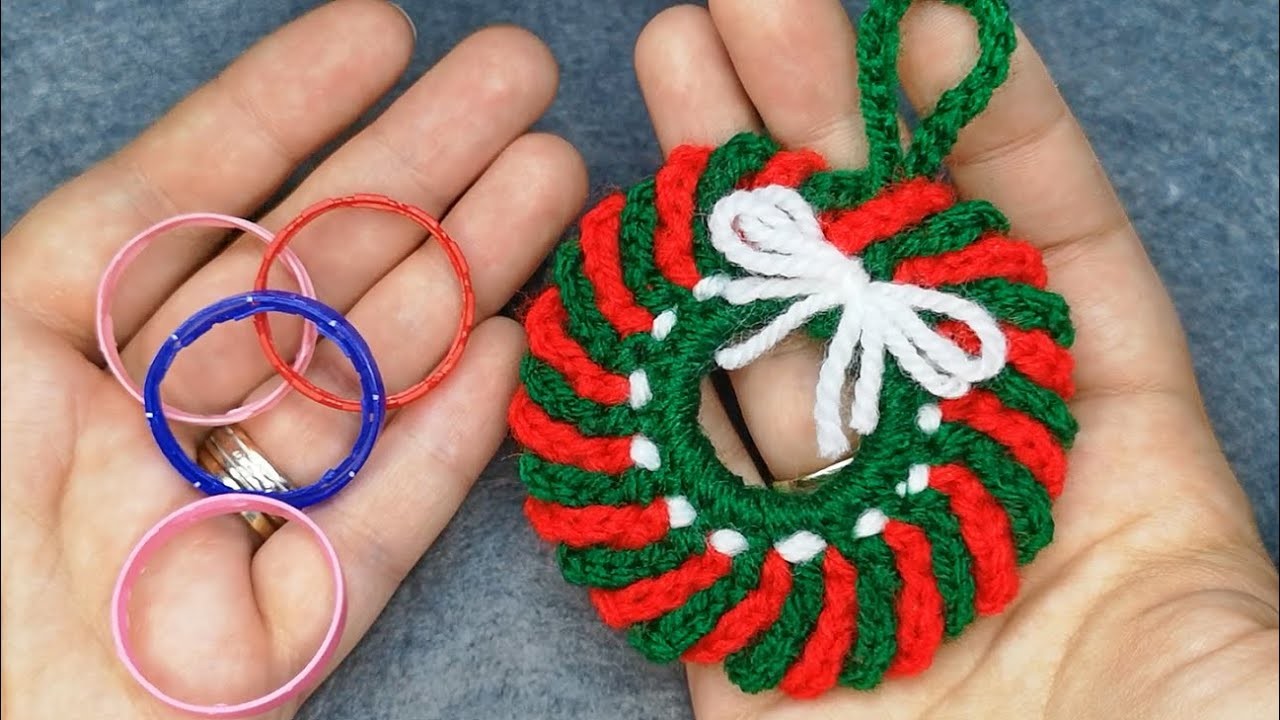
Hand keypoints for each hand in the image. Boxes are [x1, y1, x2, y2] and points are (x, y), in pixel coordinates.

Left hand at [0, 2, 583, 716]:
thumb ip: (67, 264)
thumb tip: (182, 182)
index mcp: (64, 345)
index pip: (194, 198)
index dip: (289, 106)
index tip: (382, 30)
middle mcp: (168, 412)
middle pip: (319, 269)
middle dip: (423, 163)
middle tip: (520, 76)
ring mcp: (242, 510)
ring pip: (376, 374)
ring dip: (466, 271)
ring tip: (554, 176)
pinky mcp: (295, 622)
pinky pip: (385, 521)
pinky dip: (452, 441)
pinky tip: (516, 352)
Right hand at [630, 2, 1277, 717]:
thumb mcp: (1238, 695)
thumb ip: (1240, 621)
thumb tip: (1256, 560)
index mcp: (1116, 478)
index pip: (1054, 262)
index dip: (992, 137)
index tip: (927, 25)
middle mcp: (964, 488)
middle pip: (886, 280)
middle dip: (822, 133)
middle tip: (752, 7)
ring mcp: (844, 546)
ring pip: (769, 356)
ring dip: (719, 220)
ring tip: (671, 74)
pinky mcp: (744, 625)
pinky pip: (682, 488)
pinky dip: (642, 385)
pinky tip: (610, 273)